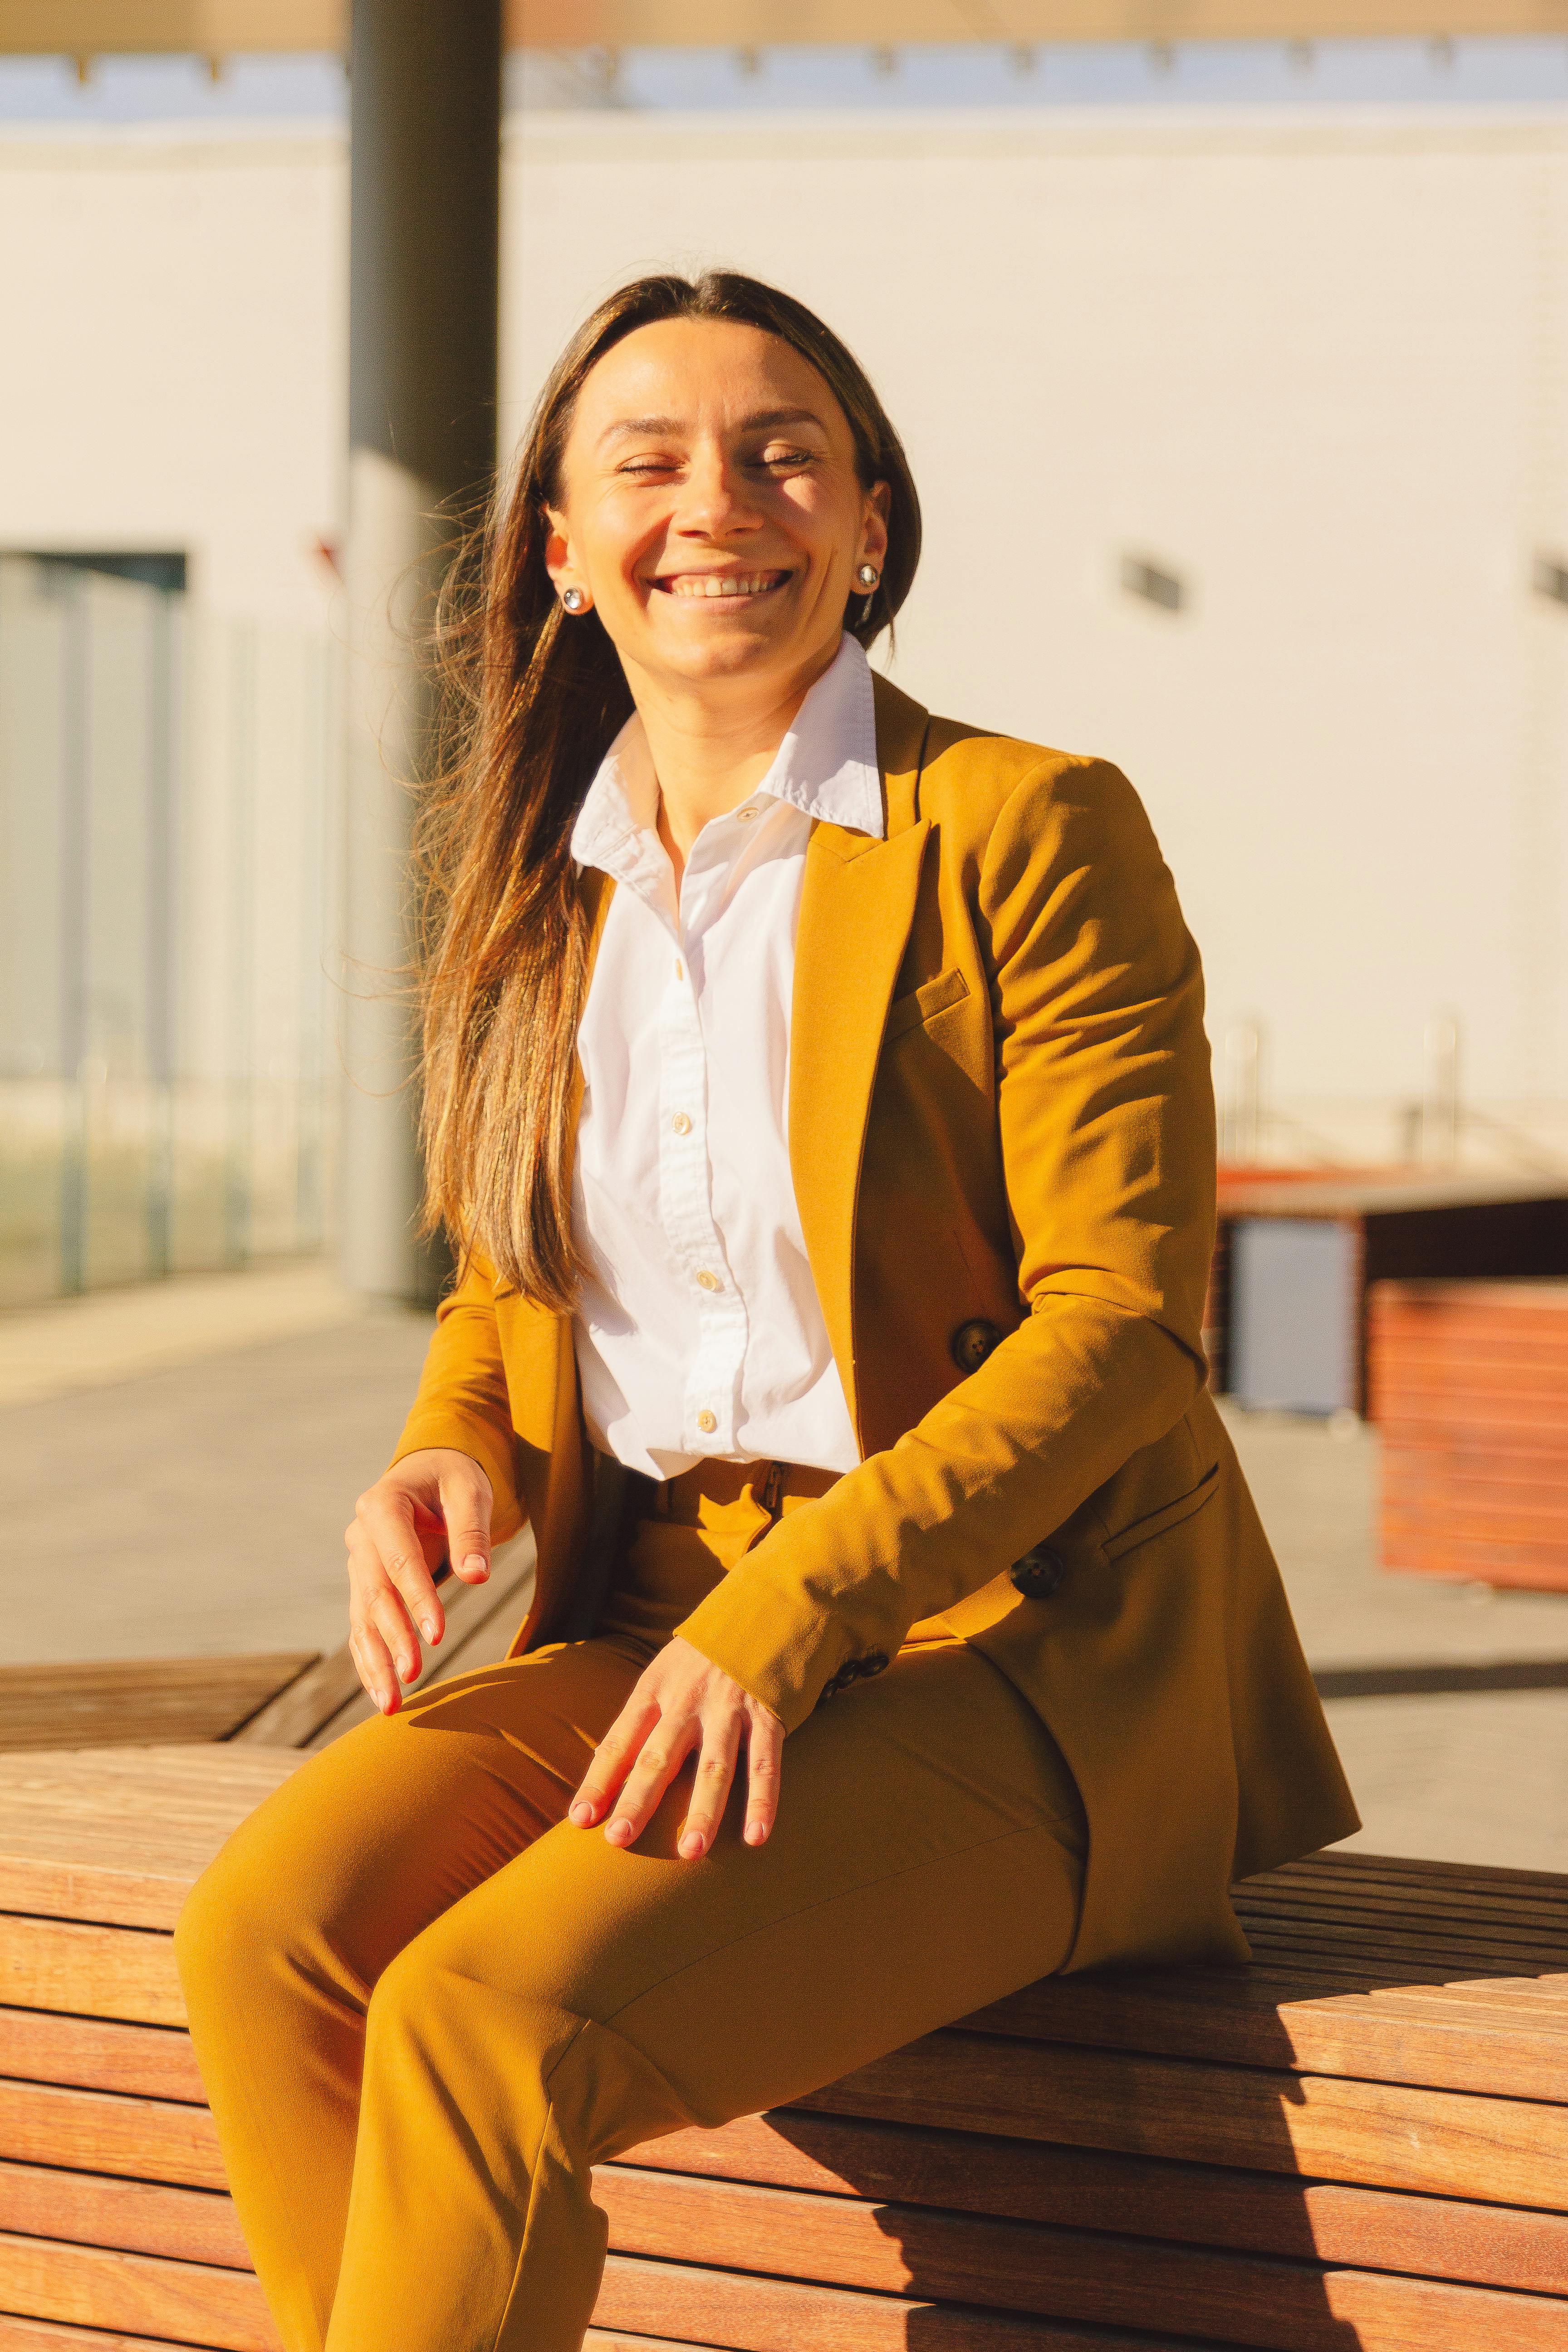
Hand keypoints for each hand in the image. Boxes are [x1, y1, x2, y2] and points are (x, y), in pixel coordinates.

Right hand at [345, 1448, 492, 1713]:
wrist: (428, 1472)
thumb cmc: (453, 1478)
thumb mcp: (470, 1489)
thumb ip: (472, 1530)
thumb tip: (477, 1575)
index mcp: (382, 1504)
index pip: (398, 1557)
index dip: (417, 1597)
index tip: (437, 1636)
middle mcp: (361, 1536)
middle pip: (374, 1593)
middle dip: (393, 1638)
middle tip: (413, 1675)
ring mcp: (359, 1563)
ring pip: (362, 1618)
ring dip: (375, 1662)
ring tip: (391, 1704)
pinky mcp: (365, 1586)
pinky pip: (362, 1627)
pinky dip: (371, 1661)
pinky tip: (382, 1694)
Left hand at [568, 1636, 782, 1859]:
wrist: (761, 1610)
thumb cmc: (700, 1658)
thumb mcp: (662, 1676)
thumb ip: (642, 1721)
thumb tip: (608, 1776)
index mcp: (654, 1690)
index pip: (620, 1742)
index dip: (600, 1781)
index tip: (580, 1821)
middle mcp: (687, 1700)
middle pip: (659, 1756)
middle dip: (638, 1799)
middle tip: (619, 1839)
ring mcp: (729, 1708)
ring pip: (714, 1766)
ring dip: (703, 1810)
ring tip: (691, 1852)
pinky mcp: (768, 1714)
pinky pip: (764, 1763)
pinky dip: (762, 1801)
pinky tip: (755, 1837)